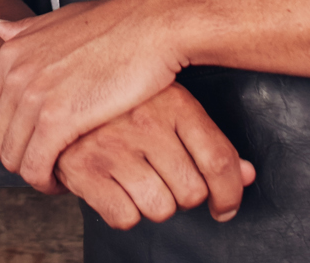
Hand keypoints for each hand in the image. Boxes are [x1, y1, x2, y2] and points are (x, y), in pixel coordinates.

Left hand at [0, 0, 185, 190]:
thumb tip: (1, 30)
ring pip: (13, 157)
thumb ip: (29, 31)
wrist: (151, 26)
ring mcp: (34, 95)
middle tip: (46, 162)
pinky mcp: (58, 119)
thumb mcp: (63, 19)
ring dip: (33, 174)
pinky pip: (35, 167)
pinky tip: (66, 181)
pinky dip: (46, 182)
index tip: (31, 141)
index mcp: (13, 51)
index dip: (6, 133)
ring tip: (58, 174)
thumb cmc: (117, 24)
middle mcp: (15, 73)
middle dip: (19, 155)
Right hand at [55, 84, 254, 229]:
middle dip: (183, 196)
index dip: (230, 193)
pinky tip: (116, 187)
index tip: (225, 205)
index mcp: (173, 101)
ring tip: (140, 181)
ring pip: (160, 209)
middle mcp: (145, 122)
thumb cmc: (124, 102)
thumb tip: (248, 176)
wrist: (60, 92)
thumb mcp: (171, 105)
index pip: (218, 160)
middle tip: (166, 180)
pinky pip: (124, 217)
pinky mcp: (84, 168)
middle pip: (192, 192)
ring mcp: (113, 145)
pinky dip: (123, 211)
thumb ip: (210, 142)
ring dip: (155, 205)